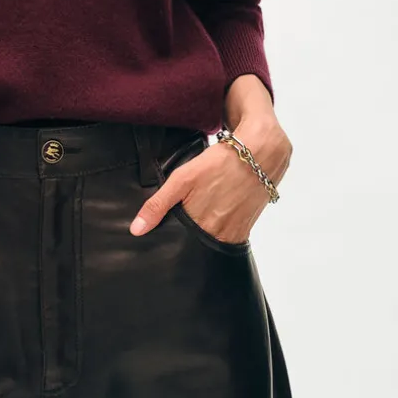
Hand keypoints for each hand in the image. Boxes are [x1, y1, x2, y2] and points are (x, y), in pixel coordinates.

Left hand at [130, 115, 291, 242]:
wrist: (261, 153)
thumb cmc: (219, 163)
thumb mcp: (183, 179)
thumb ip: (158, 205)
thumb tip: (136, 231)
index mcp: (201, 225)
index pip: (180, 244)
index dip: (171, 240)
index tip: (163, 239)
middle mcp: (220, 234)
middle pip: (196, 244)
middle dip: (188, 238)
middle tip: (184, 220)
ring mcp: (236, 232)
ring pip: (212, 242)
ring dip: (205, 233)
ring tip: (202, 213)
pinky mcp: (247, 228)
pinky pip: (229, 236)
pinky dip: (221, 229)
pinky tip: (216, 213)